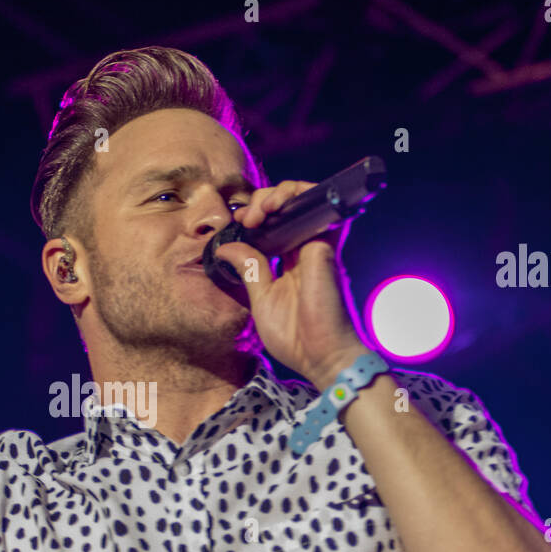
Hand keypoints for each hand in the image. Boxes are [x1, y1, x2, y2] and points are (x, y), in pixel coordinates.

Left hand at [214, 180, 370, 385]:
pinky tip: (274, 207)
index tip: (238, 225)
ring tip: (259, 211)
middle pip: (287, 208)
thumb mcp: (261, 300)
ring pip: (302, 199)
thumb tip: (225, 247)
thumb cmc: (296, 337)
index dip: (254, 218)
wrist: (322, 357)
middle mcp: (305, 250)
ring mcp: (317, 245)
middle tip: (246, 218)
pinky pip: (317, 206)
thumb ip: (249, 269)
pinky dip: (296, 196)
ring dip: (276, 194)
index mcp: (289, 263)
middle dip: (261, 201)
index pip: (274, 226)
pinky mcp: (325, 245)